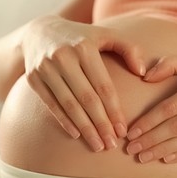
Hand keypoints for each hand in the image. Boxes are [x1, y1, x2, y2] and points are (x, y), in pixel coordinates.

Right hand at [22, 15, 144, 151]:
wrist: (39, 32)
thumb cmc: (80, 37)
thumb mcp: (106, 35)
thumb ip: (129, 49)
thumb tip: (143, 72)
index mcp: (85, 48)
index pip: (103, 86)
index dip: (114, 110)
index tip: (122, 130)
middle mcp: (64, 57)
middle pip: (86, 98)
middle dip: (101, 124)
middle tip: (111, 145)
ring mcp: (46, 68)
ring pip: (69, 104)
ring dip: (84, 128)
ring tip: (97, 145)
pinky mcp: (33, 78)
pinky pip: (51, 104)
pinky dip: (64, 120)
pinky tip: (76, 135)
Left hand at [126, 54, 176, 162]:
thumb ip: (172, 64)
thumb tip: (146, 76)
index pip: (170, 107)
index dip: (149, 121)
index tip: (132, 131)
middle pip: (176, 127)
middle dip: (151, 139)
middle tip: (131, 148)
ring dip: (163, 150)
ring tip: (143, 156)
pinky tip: (167, 158)